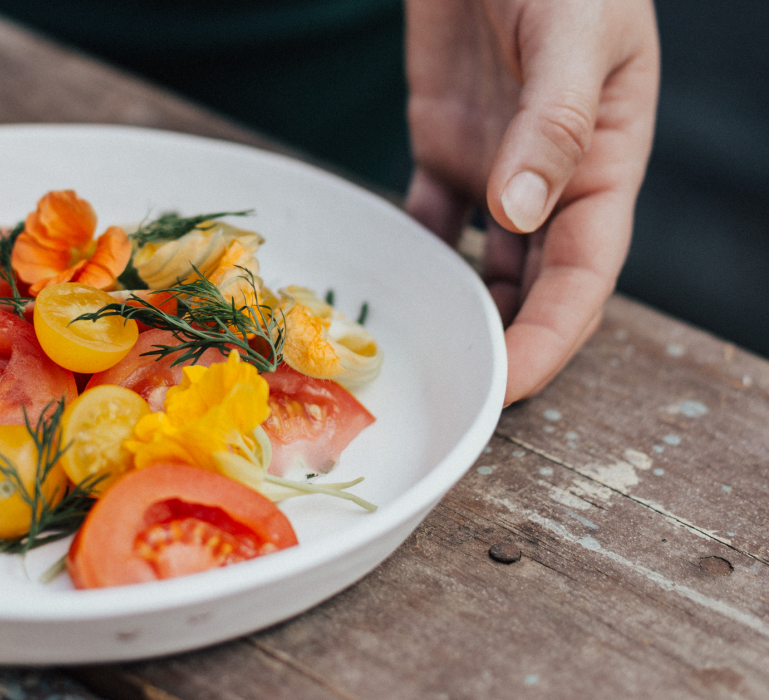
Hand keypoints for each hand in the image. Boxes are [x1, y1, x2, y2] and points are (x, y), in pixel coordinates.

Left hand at [403, 0, 658, 404]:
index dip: (551, 337)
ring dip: (461, 307)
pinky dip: (415, 251)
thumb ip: (553, 124)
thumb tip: (519, 212)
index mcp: (605, 163)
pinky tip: (390, 285)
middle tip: (458, 390)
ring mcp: (497, 165)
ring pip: (483, 261)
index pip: (583, 273)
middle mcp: (552, 179)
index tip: (510, 385)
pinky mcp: (445, 144)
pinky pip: (430, 215)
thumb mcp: (576, 37)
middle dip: (506, 341)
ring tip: (421, 353)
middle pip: (534, 283)